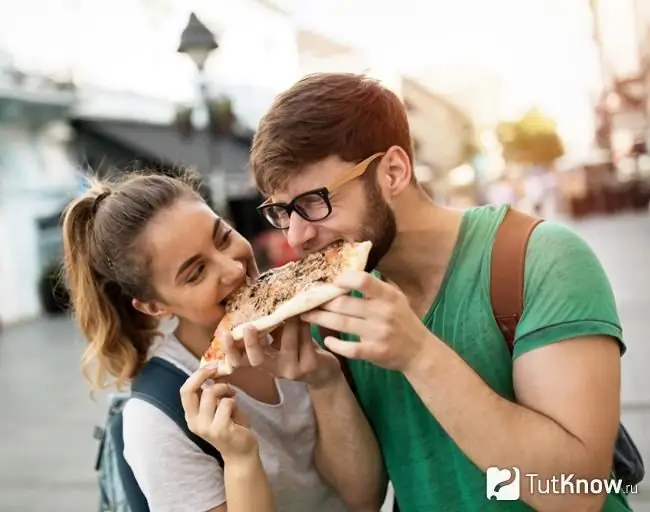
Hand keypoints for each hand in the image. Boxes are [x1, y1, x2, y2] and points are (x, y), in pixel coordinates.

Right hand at [180, 368, 257, 460]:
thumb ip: (210, 395)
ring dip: (225, 390)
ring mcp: (206, 427)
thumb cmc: (230, 426)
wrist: (241, 453)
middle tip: (218, 371)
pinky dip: (233, 402)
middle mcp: (194, 422)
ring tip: (231, 396)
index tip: (211, 368)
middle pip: (190, 390)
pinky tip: (236, 411)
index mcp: (191, 416)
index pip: (184, 391)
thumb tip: (211, 372)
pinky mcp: (220, 429)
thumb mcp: (216, 409)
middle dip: (204, 376)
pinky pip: (226, 403)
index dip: (196, 376)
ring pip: (210, 393)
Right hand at [224, 317, 340, 388]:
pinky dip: (304, 326)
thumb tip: (255, 300)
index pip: (239, 360)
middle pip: (257, 360)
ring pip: (286, 345)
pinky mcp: (309, 366)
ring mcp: (291, 370)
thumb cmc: (297, 347)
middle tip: (248, 326)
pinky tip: (306, 316)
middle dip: (251, 343)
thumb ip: (267, 326)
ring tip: (291, 309)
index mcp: (262, 361)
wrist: (323, 370)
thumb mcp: (278, 337)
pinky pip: (304, 342)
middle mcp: (273, 369)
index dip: (230, 350)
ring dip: (289, 324)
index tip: (224, 334)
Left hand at [300, 270, 432, 371]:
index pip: (363, 280)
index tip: (331, 282)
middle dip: (322, 302)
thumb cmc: (402, 319)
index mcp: (388, 295)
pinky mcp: (375, 352)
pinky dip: (335, 344)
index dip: (343, 279)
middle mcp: (383, 312)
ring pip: (341, 324)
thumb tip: (347, 268)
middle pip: (343, 304)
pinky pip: (349, 348)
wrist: (419, 350)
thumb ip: (375, 285)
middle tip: (306, 300)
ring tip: (306, 315)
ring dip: (320, 319)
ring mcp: (378, 333)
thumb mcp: (396, 297)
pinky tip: (327, 340)